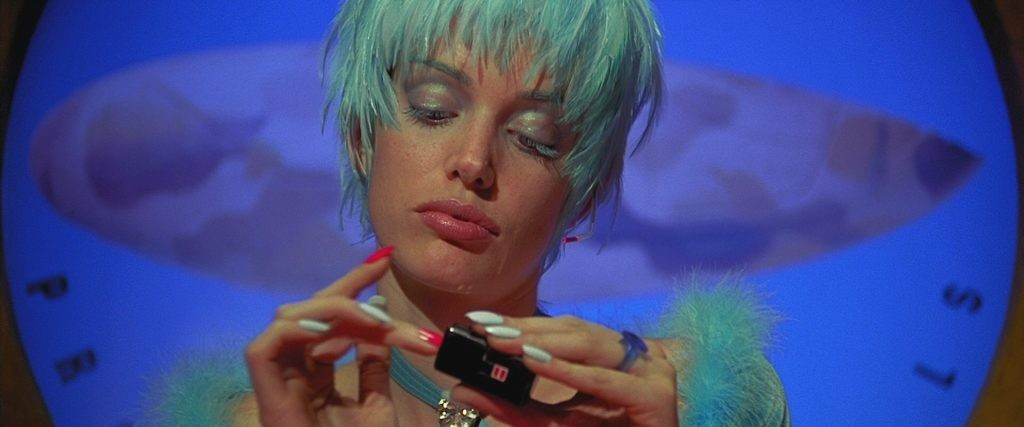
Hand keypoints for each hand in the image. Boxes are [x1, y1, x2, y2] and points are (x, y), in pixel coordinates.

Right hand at [244, 248, 439, 425]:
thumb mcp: (377, 407)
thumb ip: (374, 370)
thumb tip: (382, 332)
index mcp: (315, 379)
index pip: (330, 323)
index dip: (353, 288)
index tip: (383, 261)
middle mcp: (292, 376)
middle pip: (309, 314)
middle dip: (346, 288)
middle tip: (380, 270)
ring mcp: (277, 385)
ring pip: (288, 320)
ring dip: (334, 311)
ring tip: (373, 320)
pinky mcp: (265, 395)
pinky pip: (265, 346)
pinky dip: (297, 329)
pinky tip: (334, 329)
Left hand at [452, 315, 677, 425]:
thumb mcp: (553, 425)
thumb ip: (513, 410)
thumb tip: (465, 390)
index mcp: (614, 356)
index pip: (564, 330)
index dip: (523, 323)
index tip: (479, 320)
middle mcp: (635, 357)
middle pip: (575, 331)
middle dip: (527, 329)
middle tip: (485, 329)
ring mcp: (651, 373)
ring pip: (591, 346)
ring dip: (545, 343)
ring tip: (505, 342)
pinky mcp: (656, 398)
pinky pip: (606, 380)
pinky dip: (570, 372)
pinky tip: (537, 364)